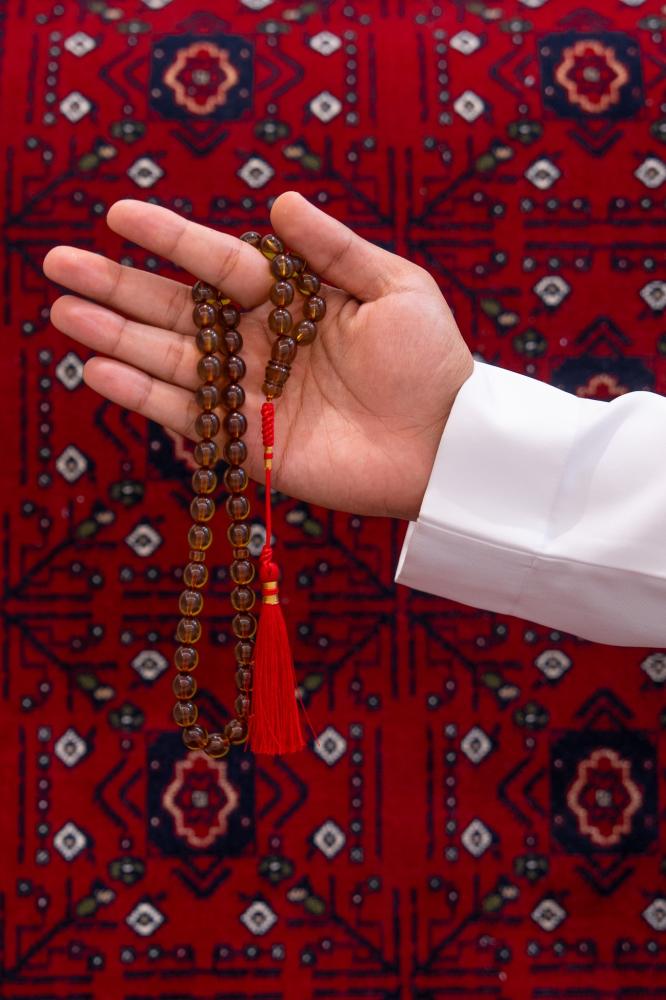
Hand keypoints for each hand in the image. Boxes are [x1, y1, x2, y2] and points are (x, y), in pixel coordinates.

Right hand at [42, 192, 472, 520]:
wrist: (449, 443)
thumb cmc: (430, 361)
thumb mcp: (393, 286)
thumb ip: (333, 247)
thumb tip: (279, 200)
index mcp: (292, 300)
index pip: (218, 263)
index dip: (171, 239)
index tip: (119, 214)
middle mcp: (262, 345)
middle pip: (178, 312)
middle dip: (118, 289)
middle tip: (58, 265)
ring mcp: (252, 395)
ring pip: (172, 362)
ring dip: (116, 340)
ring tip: (65, 314)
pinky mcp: (253, 445)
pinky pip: (192, 417)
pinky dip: (146, 398)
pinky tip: (102, 373)